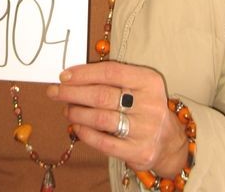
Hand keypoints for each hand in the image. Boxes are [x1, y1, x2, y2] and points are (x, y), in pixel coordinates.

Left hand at [46, 61, 186, 178]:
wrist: (169, 140)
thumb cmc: (142, 105)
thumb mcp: (136, 85)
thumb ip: (110, 79)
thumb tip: (72, 77)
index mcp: (148, 81)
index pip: (111, 72)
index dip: (84, 73)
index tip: (64, 76)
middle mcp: (149, 104)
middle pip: (102, 95)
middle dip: (73, 93)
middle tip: (55, 92)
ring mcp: (145, 129)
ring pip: (101, 119)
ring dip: (77, 113)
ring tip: (67, 109)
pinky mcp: (139, 152)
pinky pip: (104, 143)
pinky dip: (86, 133)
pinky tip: (76, 126)